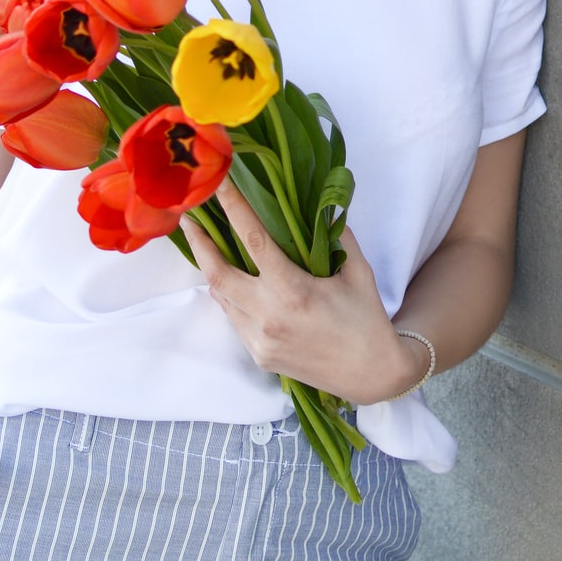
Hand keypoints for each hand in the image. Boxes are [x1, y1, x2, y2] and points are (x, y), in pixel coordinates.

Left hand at [181, 177, 424, 404]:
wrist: (372, 376)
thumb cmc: (367, 319)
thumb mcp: (358, 271)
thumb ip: (338, 236)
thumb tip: (322, 205)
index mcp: (293, 291)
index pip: (253, 240)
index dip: (233, 208)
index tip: (219, 184)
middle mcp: (269, 316)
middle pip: (218, 273)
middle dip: (199, 242)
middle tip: (189, 216)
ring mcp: (259, 340)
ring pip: (222, 297)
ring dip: (211, 268)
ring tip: (205, 243)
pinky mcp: (259, 355)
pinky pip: (234, 319)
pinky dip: (229, 296)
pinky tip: (234, 280)